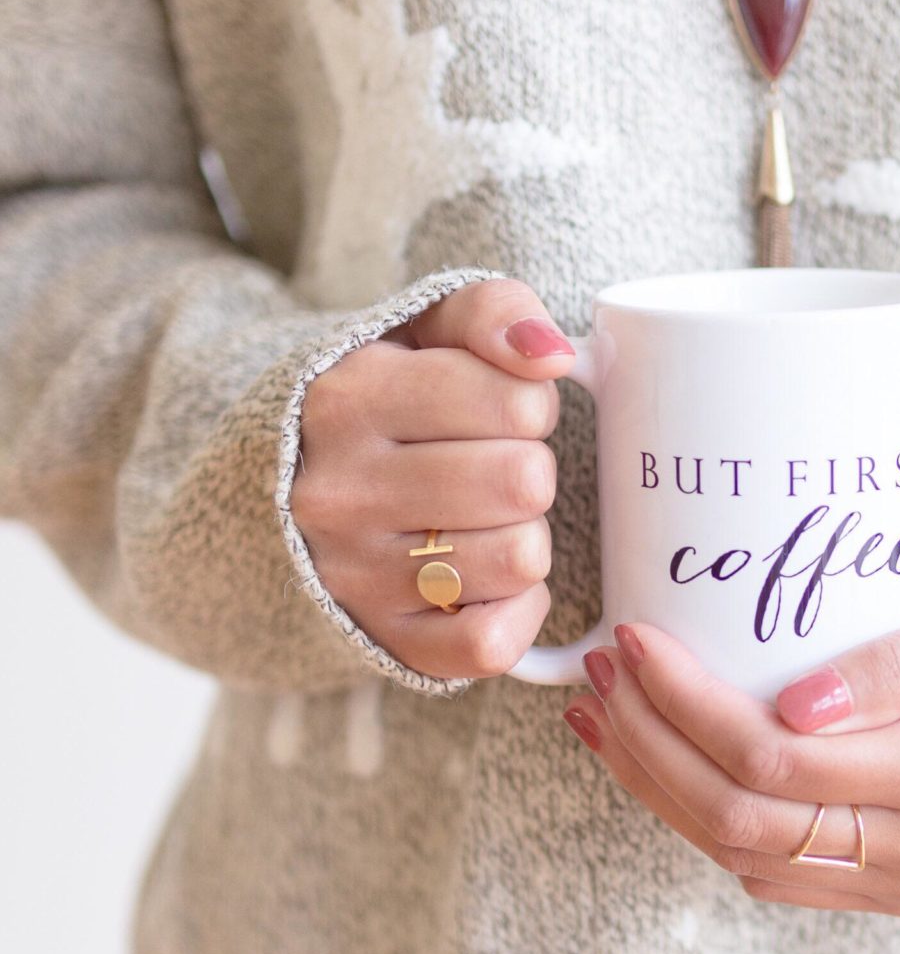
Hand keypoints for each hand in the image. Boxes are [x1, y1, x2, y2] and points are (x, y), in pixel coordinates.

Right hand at [292, 278, 580, 679]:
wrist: (294, 485)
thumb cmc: (391, 399)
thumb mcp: (426, 329)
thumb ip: (493, 312)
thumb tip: (551, 355)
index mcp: (348, 399)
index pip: (517, 401)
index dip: (531, 403)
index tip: (498, 410)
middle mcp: (339, 492)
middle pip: (523, 481)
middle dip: (531, 469)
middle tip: (496, 467)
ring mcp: (354, 576)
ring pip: (519, 560)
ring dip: (526, 536)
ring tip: (484, 519)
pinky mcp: (385, 640)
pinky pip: (493, 641)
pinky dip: (517, 610)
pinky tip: (490, 579)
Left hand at [564, 575, 899, 915]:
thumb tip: (795, 702)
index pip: (779, 761)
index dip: (689, 706)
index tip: (638, 639)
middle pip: (742, 819)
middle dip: (653, 746)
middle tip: (602, 674)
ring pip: (743, 858)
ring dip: (659, 788)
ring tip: (605, 716)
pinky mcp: (894, 891)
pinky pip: (773, 874)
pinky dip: (700, 820)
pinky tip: (660, 763)